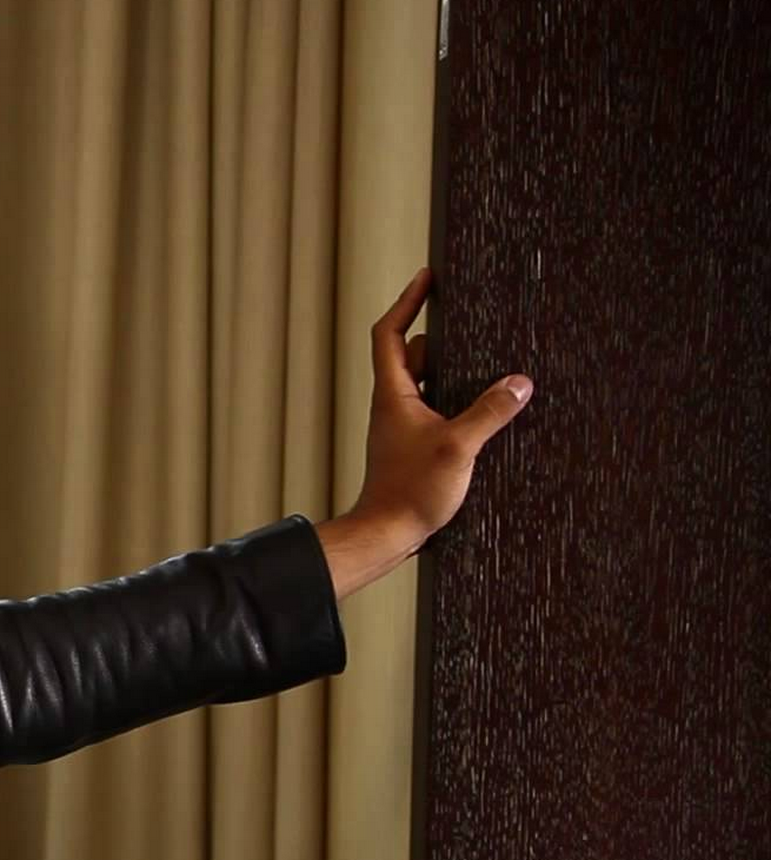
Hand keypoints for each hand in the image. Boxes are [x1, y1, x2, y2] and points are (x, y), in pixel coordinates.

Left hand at [347, 266, 532, 550]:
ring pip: (427, 383)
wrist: (387, 534)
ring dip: (453, 370)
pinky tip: (487, 406)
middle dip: (438, 333)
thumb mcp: (457, 447)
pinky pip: (437, 409)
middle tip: (471, 315)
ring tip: (490, 359)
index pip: (389, 333)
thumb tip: (519, 382)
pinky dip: (457, 400)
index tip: (427, 277)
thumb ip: (489, 412)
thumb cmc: (409, 492)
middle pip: (411, 354)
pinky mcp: (417, 446)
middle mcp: (394, 405)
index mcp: (393, 394)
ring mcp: (404, 426)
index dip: (407, 302)